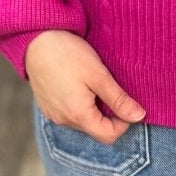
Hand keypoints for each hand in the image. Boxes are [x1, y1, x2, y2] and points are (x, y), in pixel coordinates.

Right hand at [24, 30, 146, 142]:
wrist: (35, 39)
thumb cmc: (68, 54)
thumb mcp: (99, 76)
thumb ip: (119, 100)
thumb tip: (139, 116)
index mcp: (78, 116)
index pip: (109, 135)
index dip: (123, 122)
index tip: (125, 101)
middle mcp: (63, 120)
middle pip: (95, 129)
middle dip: (108, 114)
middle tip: (109, 88)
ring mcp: (53, 114)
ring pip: (82, 121)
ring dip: (94, 108)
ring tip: (92, 83)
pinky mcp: (47, 106)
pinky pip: (69, 113)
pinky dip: (79, 104)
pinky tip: (78, 83)